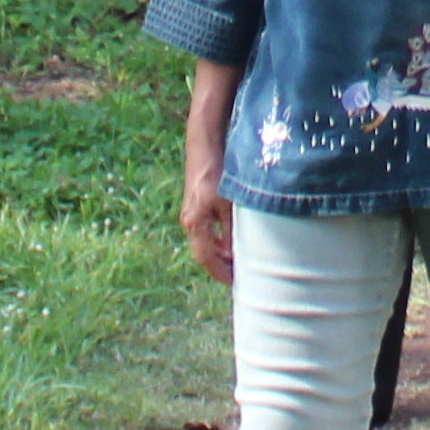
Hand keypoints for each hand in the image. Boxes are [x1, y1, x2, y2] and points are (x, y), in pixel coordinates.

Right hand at [179, 144, 234, 283]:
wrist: (204, 145)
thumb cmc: (216, 172)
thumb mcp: (227, 203)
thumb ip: (231, 228)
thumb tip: (238, 253)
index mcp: (195, 223)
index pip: (206, 258)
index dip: (220, 273)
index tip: (235, 284)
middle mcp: (189, 221)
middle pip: (204, 253)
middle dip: (221, 267)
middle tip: (240, 277)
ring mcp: (191, 213)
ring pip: (206, 242)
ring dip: (221, 253)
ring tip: (239, 262)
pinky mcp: (197, 206)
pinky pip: (207, 231)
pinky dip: (219, 240)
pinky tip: (232, 241)